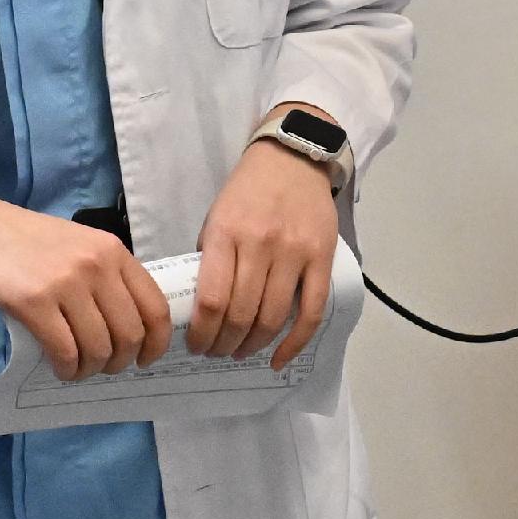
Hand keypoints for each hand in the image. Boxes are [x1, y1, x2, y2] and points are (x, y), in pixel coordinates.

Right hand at [0, 178, 167, 378]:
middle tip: (104, 367)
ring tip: (78, 368)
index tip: (146, 359)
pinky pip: (64, 350)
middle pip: (129, 334)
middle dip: (120, 362)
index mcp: (114, 252)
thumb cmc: (31, 243)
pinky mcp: (33, 301)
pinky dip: (67, 368)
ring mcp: (65, 283)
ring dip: (90, 369)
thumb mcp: (82, 246)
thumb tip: (133, 328)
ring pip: (98, 348)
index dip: (157, 343)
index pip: (155, 307)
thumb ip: (109, 277)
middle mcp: (96, 266)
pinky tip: (60, 367)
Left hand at [187, 116, 338, 366]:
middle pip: (241, 315)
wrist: (292, 159)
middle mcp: (261, 245)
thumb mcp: (216, 218)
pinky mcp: (322, 258)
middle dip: (224, 345)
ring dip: (253, 346)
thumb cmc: (247, 192)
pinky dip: (294, 343)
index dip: (202, 334)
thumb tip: (201, 310)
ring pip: (273, 318)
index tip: (196, 346)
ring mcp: (294, 253)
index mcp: (226, 234)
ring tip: (241, 352)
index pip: (211, 300)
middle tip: (217, 353)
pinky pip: (310, 312)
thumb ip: (211, 260)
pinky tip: (279, 359)